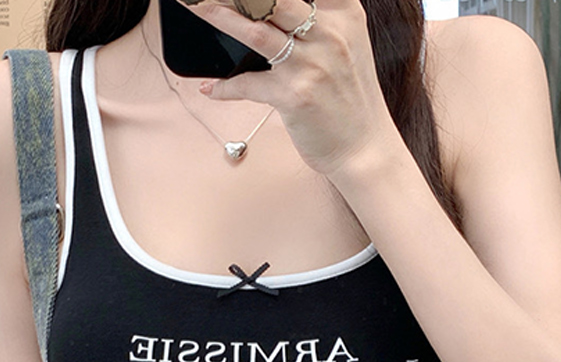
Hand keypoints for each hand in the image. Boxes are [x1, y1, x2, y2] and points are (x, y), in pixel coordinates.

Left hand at [186, 0, 401, 173]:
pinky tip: (210, 89)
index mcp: (344, 13)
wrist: (364, 148)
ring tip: (197, 6)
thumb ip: (320, 21)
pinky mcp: (293, 96)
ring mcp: (310, 65)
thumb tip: (273, 9)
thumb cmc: (350, 99)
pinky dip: (225, 88)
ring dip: (220, 16)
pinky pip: (247, 84)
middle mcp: (330, 33)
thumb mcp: (348, 46)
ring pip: (256, 31)